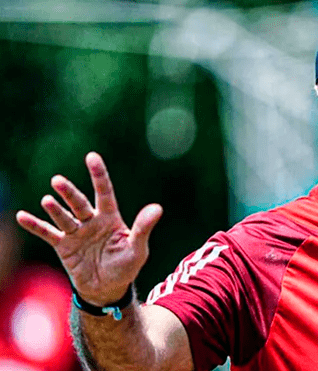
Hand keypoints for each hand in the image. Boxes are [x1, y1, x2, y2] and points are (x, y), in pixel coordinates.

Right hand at [16, 152, 162, 305]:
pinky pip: (48, 233)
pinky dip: (35, 225)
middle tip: (58, 181)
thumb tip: (157, 208)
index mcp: (111, 218)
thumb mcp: (137, 248)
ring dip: (55, 209)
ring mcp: (76, 233)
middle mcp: (92, 221)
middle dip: (69, 193)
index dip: (99, 175)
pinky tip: (23, 216)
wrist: (107, 289)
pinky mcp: (63, 246)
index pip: (104, 192)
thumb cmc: (126, 266)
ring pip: (64, 217)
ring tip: (47, 200)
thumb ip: (143, 228)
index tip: (91, 157)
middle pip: (79, 203)